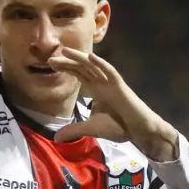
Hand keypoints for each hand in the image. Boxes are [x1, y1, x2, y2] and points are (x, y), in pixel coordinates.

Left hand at [48, 47, 177, 160]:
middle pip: (82, 68)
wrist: (138, 131)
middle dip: (67, 62)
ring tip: (66, 51)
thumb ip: (73, 130)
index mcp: (95, 89)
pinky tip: (91, 57)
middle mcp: (101, 83)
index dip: (66, 67)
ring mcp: (110, 83)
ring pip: (93, 66)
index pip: (78, 74)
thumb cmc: (118, 127)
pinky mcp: (120, 86)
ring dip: (80, 58)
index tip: (51, 63)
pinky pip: (110, 72)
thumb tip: (56, 138)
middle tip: (50, 58)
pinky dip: (101, 64)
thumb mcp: (90, 129)